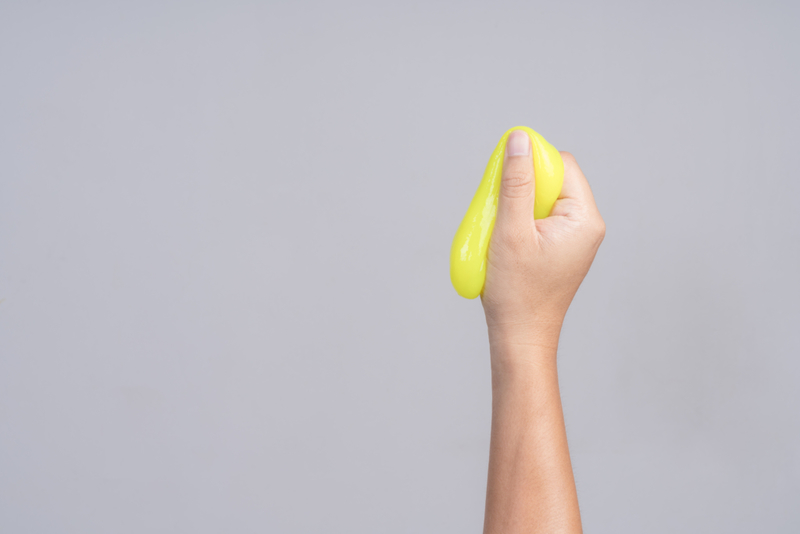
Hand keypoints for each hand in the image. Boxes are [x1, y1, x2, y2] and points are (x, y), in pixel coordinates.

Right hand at [481, 130, 604, 341]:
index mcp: (584, 219)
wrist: (520, 336)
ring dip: (516, 206)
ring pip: (542, 200)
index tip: (504, 176)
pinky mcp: (560, 249)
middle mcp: (585, 226)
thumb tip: (519, 140)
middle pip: (553, 181)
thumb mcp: (511, 231)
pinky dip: (518, 223)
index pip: (562, 165)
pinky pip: (539, 220)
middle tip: (498, 209)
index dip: (532, 163)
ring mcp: (574, 239)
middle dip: (521, 187)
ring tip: (500, 231)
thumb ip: (516, 183)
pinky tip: (504, 241)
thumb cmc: (518, 292)